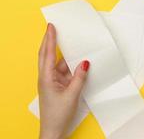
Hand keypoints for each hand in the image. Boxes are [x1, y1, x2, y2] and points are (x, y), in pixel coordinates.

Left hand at [38, 23, 89, 138]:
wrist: (54, 131)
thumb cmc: (58, 115)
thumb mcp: (72, 94)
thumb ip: (79, 77)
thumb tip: (85, 63)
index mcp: (46, 77)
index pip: (47, 54)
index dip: (50, 39)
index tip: (51, 27)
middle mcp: (47, 77)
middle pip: (47, 54)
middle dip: (50, 41)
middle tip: (54, 28)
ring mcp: (52, 81)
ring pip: (59, 63)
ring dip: (66, 56)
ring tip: (74, 44)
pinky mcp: (58, 85)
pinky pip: (64, 71)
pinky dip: (71, 66)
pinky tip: (78, 62)